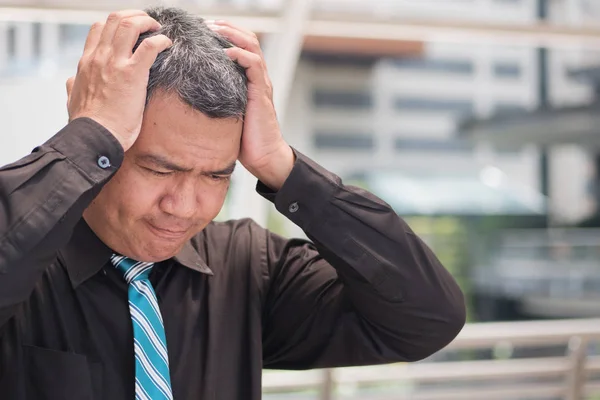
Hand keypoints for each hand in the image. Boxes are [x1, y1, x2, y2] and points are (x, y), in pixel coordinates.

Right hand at [66, 10, 171, 151]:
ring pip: (130, 25)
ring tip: (158, 29)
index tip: (130, 30)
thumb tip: (70, 82)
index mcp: (86, 63)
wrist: (94, 137)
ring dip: (148, 23)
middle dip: (135, 16)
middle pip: (115, 19)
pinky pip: (149, 46)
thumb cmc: (87, 125)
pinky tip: (167, 44)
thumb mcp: (72, 100)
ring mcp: (115, 63)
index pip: (98, 29)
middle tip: (148, 24)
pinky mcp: (132, 74)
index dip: (116, 24)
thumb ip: (72, 87)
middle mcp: (99, 58)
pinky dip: (161, 41)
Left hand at [207, 21, 294, 190]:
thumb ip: (216, 100)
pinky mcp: (261, 93)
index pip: (242, 46)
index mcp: (250, 81)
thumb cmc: (244, 141)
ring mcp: (261, 84)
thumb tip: (190, 96)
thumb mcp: (227, 114)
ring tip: (214, 30)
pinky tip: (226, 52)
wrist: (264, 157)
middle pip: (249, 39)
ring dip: (233, 35)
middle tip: (206, 23)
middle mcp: (258, 78)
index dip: (226, 34)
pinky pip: (254, 65)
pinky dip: (240, 54)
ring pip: (252, 47)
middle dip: (228, 27)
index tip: (205, 29)